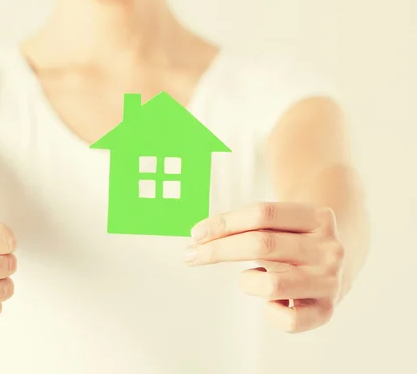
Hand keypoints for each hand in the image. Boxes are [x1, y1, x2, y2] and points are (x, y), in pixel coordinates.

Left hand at [185, 202, 344, 332]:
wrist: (342, 264)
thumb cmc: (296, 240)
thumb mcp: (281, 223)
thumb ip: (245, 224)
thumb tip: (199, 236)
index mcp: (318, 217)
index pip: (262, 213)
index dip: (224, 222)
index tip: (196, 233)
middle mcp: (329, 248)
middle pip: (261, 243)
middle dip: (219, 249)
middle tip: (192, 254)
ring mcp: (329, 281)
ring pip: (271, 284)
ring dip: (247, 281)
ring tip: (251, 277)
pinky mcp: (326, 311)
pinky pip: (287, 320)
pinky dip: (269, 312)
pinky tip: (271, 300)